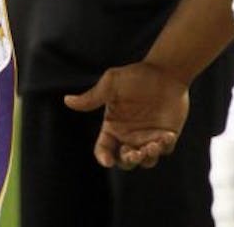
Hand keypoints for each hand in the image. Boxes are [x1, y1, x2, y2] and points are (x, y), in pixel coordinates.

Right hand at [64, 62, 189, 169]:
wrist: (164, 71)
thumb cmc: (135, 76)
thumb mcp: (111, 84)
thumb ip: (92, 97)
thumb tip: (67, 100)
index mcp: (112, 127)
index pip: (103, 148)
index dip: (103, 157)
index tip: (107, 160)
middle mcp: (129, 136)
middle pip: (124, 161)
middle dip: (128, 161)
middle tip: (134, 152)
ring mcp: (148, 138)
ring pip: (145, 161)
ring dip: (147, 157)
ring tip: (152, 145)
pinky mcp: (166, 137)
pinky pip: (165, 149)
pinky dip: (164, 146)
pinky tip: (166, 135)